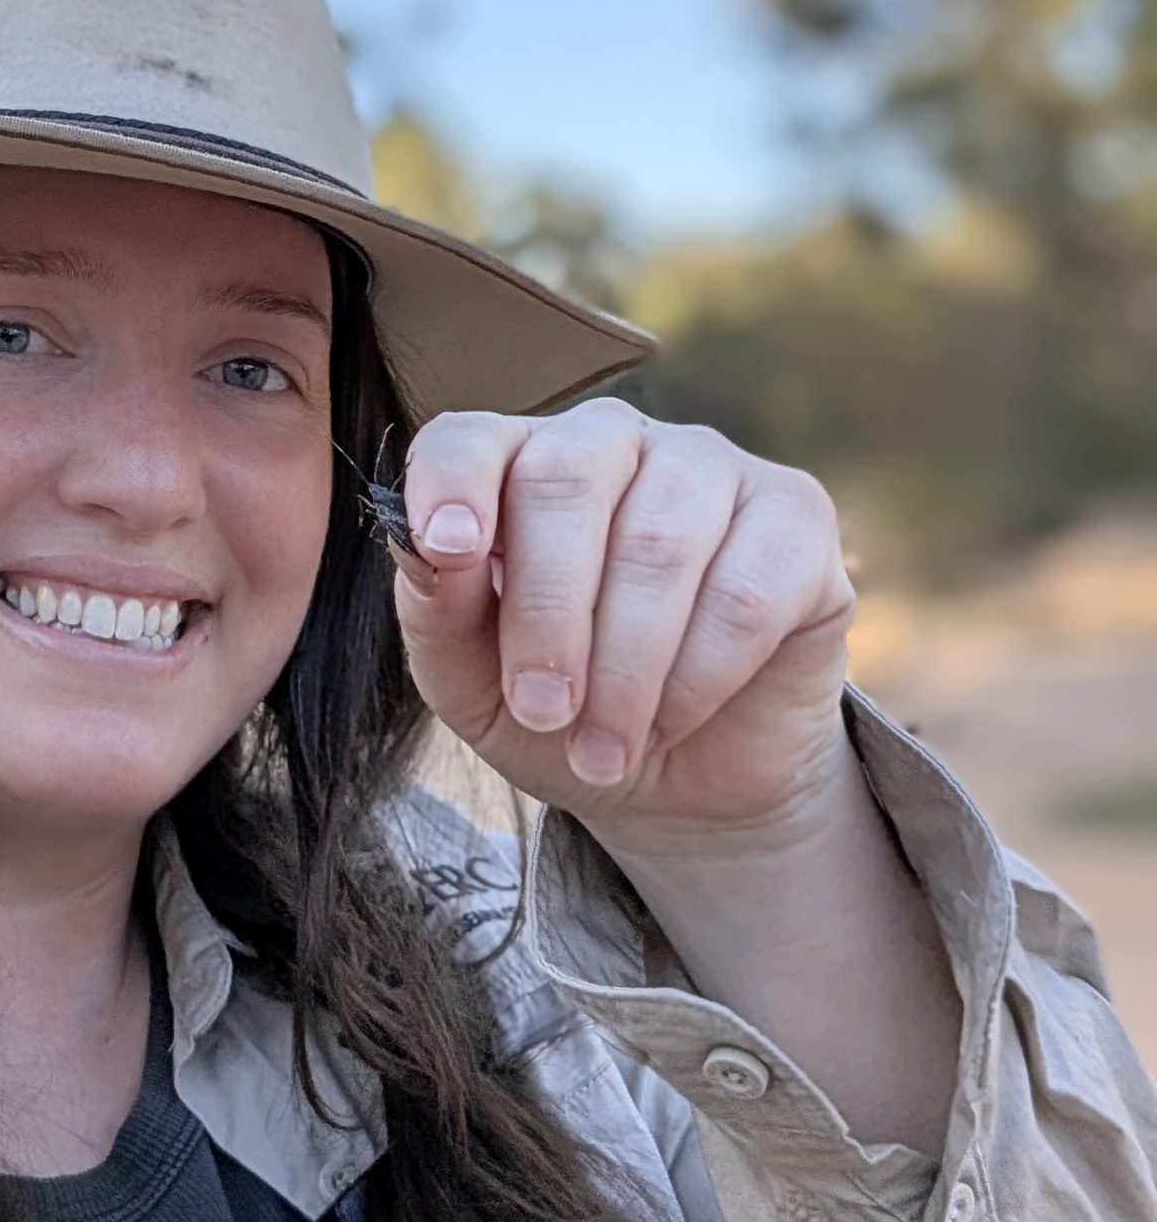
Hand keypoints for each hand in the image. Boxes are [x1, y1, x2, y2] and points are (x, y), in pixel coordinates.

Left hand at [392, 397, 860, 857]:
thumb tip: (426, 547)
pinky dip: (700, 675)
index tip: (449, 549)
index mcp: (515, 465)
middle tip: (543, 713)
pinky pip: (746, 590)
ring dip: (626, 668)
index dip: (453, 484)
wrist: (680, 782)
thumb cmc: (560, 713)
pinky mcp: (796, 515)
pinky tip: (672, 719)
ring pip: (660, 543)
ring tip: (604, 749)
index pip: (469, 440)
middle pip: (566, 484)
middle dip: (548, 615)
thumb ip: (437, 613)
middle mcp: (612, 443)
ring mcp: (710, 466)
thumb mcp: (473, 687)